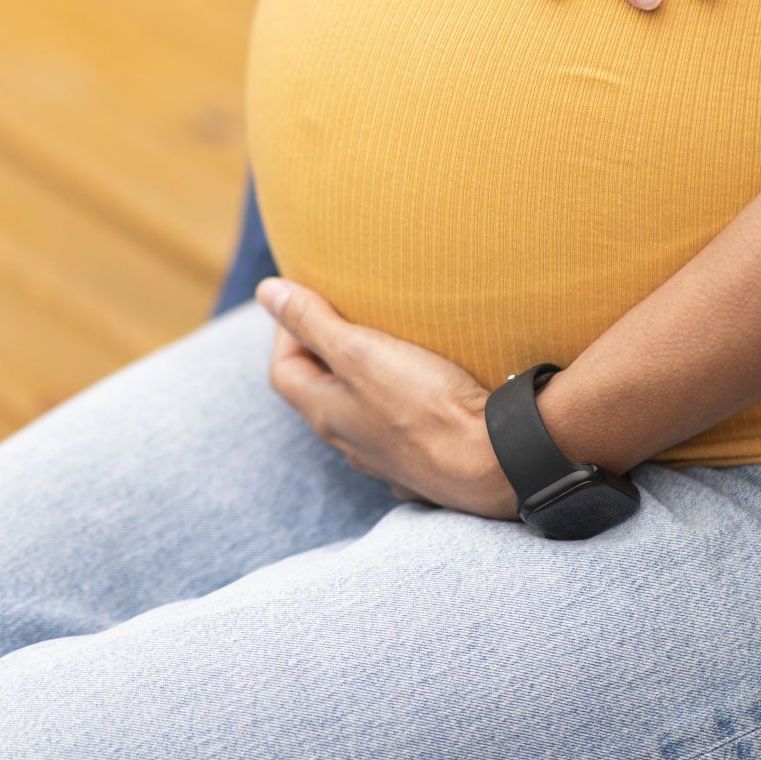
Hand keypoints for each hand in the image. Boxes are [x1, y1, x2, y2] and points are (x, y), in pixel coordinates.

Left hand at [257, 277, 519, 519]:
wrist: (495, 462)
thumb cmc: (424, 405)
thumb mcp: (359, 352)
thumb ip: (311, 322)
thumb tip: (265, 291)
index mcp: (326, 415)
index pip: (284, 370)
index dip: (288, 331)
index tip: (311, 300)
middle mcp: (350, 443)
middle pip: (321, 394)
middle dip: (325, 354)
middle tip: (346, 318)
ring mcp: (387, 461)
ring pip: (361, 417)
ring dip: (365, 383)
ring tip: (387, 350)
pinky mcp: (426, 468)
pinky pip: (400, 434)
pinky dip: (400, 408)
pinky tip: (423, 394)